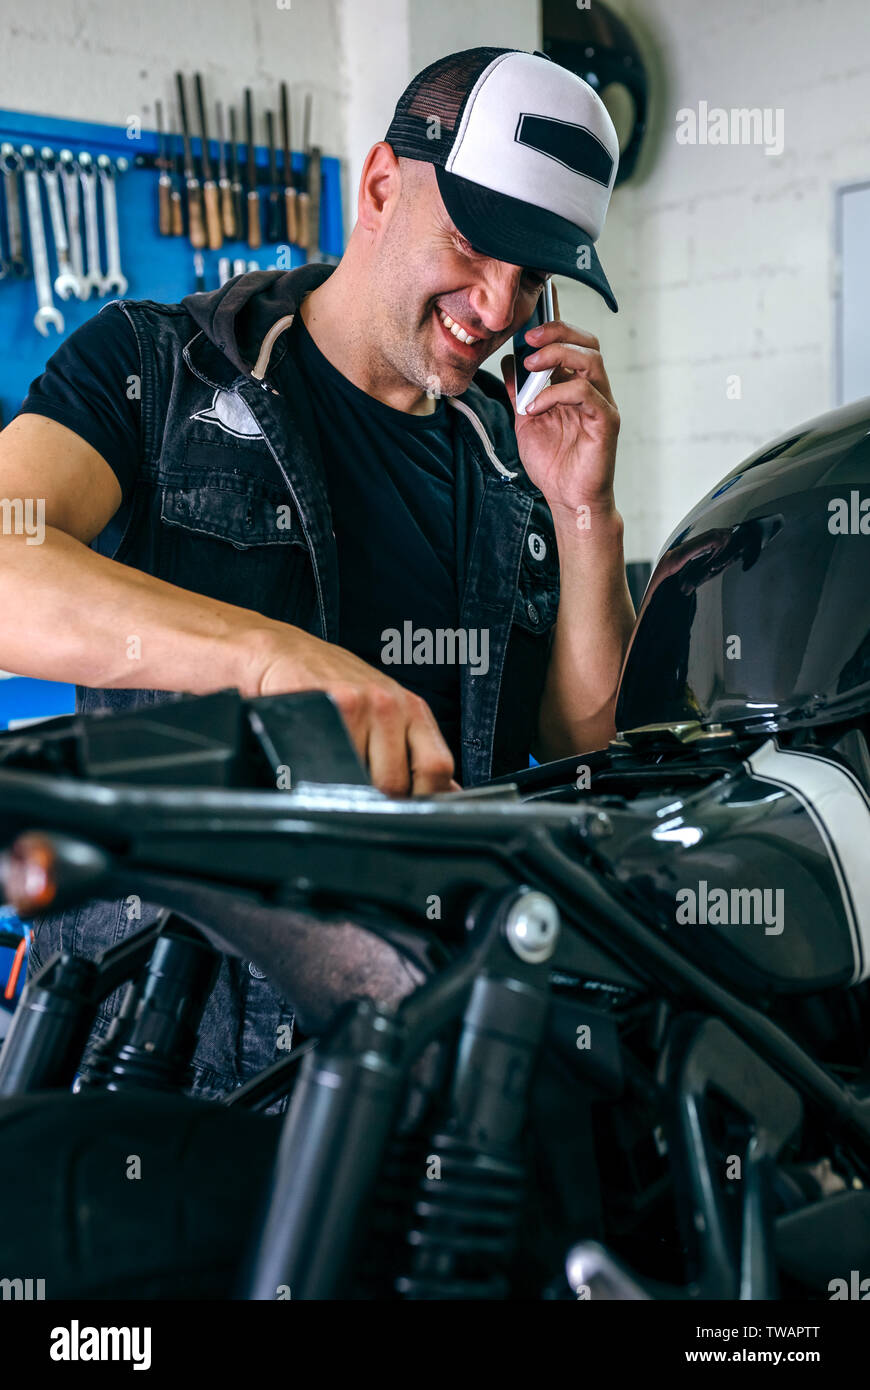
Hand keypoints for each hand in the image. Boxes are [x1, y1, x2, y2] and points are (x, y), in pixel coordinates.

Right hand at [249, 626, 458, 796]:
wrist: (282, 652)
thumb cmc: (332, 685)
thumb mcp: (383, 717)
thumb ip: (414, 755)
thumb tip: (445, 796)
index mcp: (412, 710)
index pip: (437, 769)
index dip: (422, 799)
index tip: (403, 810)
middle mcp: (393, 704)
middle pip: (397, 782)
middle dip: (376, 801)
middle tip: (353, 792)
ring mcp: (363, 703)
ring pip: (363, 780)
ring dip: (343, 789)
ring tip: (329, 768)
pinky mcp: (330, 704)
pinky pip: (332, 765)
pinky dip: (318, 773)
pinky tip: (310, 756)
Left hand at [500, 287, 619, 522]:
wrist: (566, 499)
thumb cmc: (552, 463)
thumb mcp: (525, 420)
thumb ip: (519, 391)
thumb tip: (509, 360)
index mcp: (576, 386)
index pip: (573, 343)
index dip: (557, 323)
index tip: (531, 316)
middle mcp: (593, 390)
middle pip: (587, 342)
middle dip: (557, 332)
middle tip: (528, 338)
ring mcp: (602, 404)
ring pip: (591, 360)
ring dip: (557, 356)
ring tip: (530, 367)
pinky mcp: (606, 421)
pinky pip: (584, 393)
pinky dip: (556, 393)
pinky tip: (534, 406)